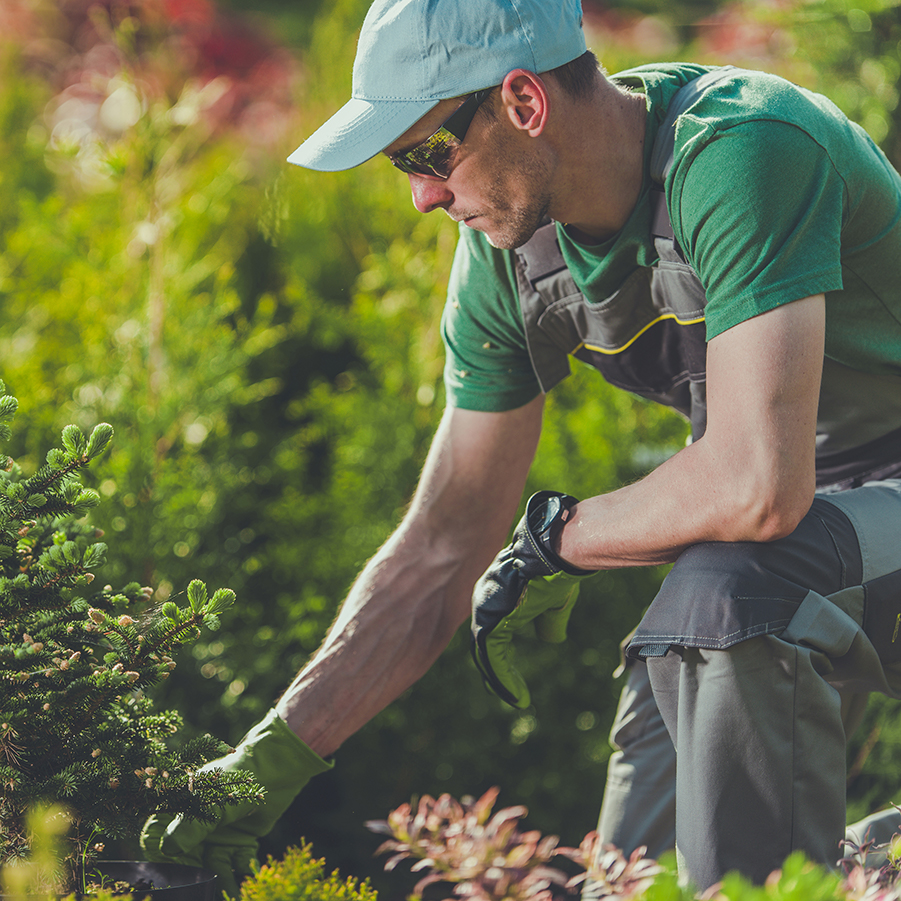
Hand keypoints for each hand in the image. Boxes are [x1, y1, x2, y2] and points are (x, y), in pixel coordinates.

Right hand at [140, 708, 331, 898]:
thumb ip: (192, 825)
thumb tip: (168, 849)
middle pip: (187, 863)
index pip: (160, 845)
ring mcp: (217, 838)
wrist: (277, 766)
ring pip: (213, 869)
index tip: (173, 880)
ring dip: (221, 884)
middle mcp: (196, 830)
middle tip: (202, 894)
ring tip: (230, 897)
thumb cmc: (239, 774)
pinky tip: (248, 880)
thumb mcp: (213, 800)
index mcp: (180, 813)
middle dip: (194, 881)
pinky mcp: (239, 843)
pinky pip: (238, 865)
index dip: (163, 864)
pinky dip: (243, 874)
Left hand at [470, 490, 594, 708]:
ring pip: (485, 653)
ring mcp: (485, 608)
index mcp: (497, 593)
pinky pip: (492, 657)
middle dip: (493, 669)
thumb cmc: (557, 570)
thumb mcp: (554, 602)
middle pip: (484, 642)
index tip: (509, 674)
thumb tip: (549, 639)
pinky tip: (516, 696)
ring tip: (514, 698)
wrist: (556, 552)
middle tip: (504, 691)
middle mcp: (485, 599)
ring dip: (498, 679)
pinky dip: (502, 678)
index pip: (491, 628)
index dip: (498, 652)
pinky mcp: (490, 619)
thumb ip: (547, 622)